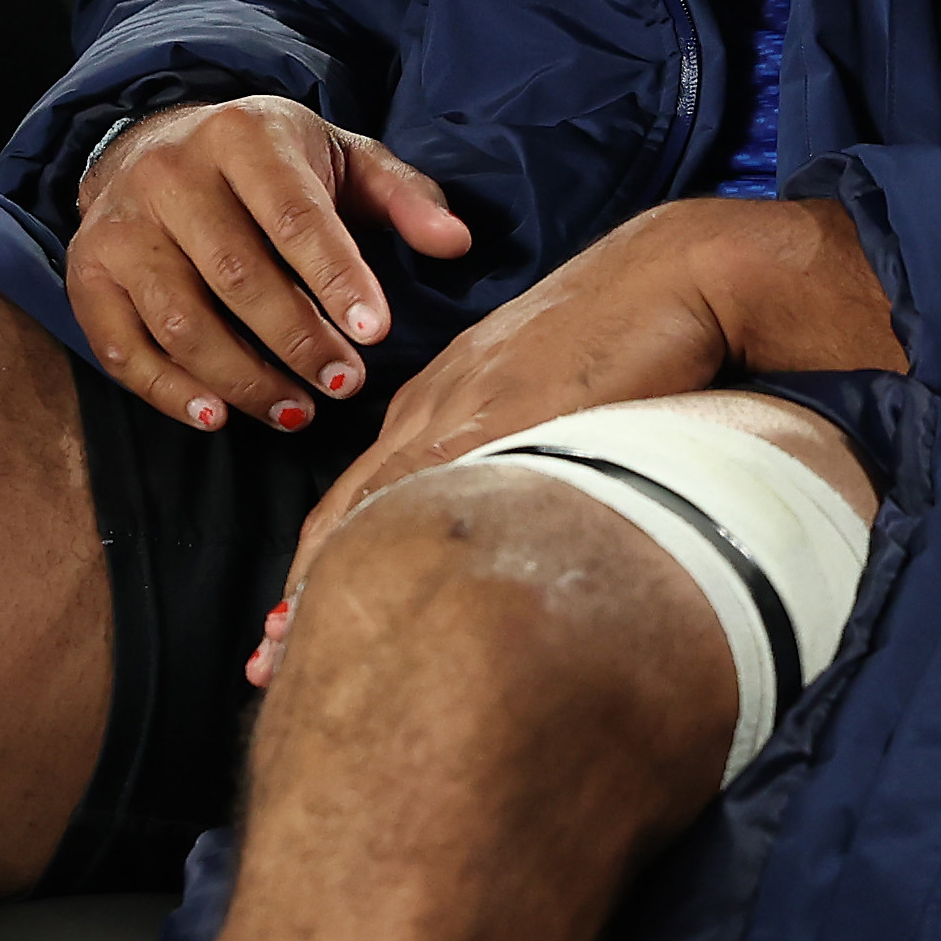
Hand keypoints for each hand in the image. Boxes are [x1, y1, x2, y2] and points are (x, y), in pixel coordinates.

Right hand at [64, 97, 474, 431]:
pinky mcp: (89, 274)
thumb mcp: (341, 159)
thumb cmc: (266, 165)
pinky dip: (170, 393)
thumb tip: (456, 244)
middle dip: (297, 341)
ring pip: (182, 322)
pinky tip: (220, 416)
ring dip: (243, 380)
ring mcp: (121, 227)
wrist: (151, 144)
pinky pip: (124, 349)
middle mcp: (170, 174)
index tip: (376, 334)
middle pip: (237, 276)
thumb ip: (403, 197)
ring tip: (298, 412)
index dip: (337, 279)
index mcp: (241, 135)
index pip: (294, 215)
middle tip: (345, 385)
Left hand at [259, 192, 901, 674]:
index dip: (318, 567)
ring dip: (323, 586)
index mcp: (440, 404)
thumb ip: (524, 453)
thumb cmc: (631, 332)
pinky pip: (427, 495)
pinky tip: (372, 602)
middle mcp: (433, 407)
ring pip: (367, 510)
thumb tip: (524, 523)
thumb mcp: (556, 401)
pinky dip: (386, 551)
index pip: (358, 497)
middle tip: (264, 668)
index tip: (288, 630)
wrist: (676, 272)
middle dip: (297, 593)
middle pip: (342, 513)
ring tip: (291, 655)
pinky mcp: (504, 419)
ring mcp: (463, 412)